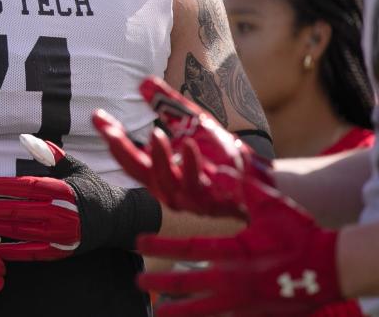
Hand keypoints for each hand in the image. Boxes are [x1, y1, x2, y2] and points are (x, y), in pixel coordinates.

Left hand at [0, 134, 159, 260]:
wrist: (117, 219)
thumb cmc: (90, 188)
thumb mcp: (73, 166)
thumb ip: (49, 154)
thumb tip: (25, 138)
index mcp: (63, 189)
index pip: (25, 186)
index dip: (1, 186)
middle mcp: (62, 212)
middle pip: (19, 210)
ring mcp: (62, 234)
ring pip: (21, 232)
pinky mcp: (61, 251)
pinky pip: (31, 252)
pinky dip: (11, 251)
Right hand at [92, 76, 272, 218]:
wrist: (259, 180)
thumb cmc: (222, 154)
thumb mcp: (192, 123)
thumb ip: (168, 104)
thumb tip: (143, 81)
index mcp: (160, 171)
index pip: (129, 156)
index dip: (111, 136)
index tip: (96, 116)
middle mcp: (168, 188)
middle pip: (136, 171)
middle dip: (120, 149)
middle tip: (108, 129)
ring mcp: (189, 197)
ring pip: (164, 181)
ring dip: (158, 158)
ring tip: (154, 134)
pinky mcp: (212, 201)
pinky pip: (197, 184)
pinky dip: (191, 164)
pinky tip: (188, 144)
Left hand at [136, 174, 340, 316]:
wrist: (332, 268)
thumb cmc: (299, 234)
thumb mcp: (270, 205)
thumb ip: (240, 188)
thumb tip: (216, 169)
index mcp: (236, 252)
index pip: (189, 248)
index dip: (162, 246)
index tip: (139, 242)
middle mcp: (237, 280)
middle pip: (190, 284)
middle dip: (162, 283)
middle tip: (139, 281)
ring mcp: (247, 303)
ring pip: (205, 310)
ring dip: (180, 311)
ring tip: (160, 314)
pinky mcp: (258, 315)